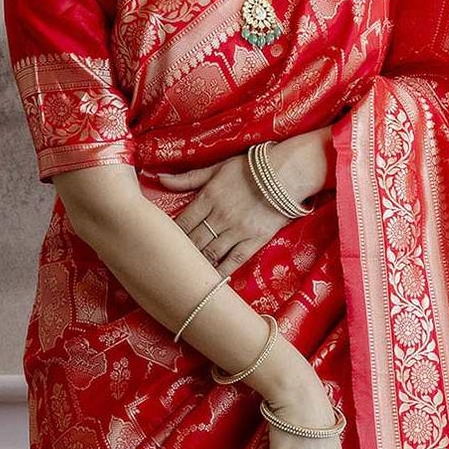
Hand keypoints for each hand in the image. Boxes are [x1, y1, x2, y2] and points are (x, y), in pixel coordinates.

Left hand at [154, 128, 329, 277]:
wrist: (287, 172)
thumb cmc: (251, 168)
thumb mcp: (217, 168)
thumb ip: (189, 178)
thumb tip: (160, 180)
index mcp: (209, 196)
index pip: (182, 222)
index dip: (172, 234)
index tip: (165, 242)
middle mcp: (220, 216)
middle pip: (193, 240)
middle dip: (181, 252)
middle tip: (171, 262)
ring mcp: (237, 230)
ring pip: (210, 252)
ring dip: (198, 263)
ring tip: (187, 272)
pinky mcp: (254, 240)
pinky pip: (234, 260)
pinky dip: (221, 272)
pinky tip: (211, 281)